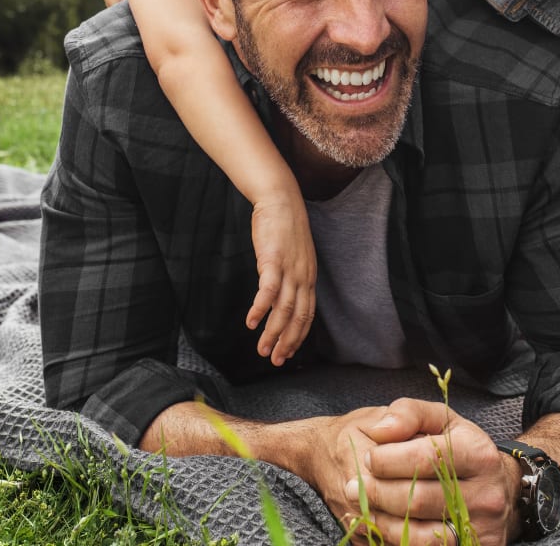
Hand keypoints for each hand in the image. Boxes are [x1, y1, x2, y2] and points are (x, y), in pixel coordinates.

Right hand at [247, 192, 316, 365]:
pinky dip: (260, 310)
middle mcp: (303, 276)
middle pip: (298, 317)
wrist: (281, 199)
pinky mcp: (273, 260)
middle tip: (276, 361)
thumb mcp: (292, 256)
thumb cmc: (283, 226)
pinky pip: (268, 291)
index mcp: (308, 277)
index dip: (298, 336)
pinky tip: (251, 322)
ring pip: (284, 309)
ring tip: (262, 350)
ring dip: (273, 333)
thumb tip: (277, 297)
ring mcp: (290, 269)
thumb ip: (288, 277)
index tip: (288, 352)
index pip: (308, 314)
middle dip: (287, 342)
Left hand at [343, 398, 519, 545]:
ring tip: (363, 507)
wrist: (500, 488)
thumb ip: (408, 413)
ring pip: (421, 534)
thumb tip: (380, 430)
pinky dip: (399, 542)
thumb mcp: (440, 419)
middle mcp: (487, 493)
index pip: (425, 457)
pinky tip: (383, 528)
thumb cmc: (460, 447)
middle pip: (419, 499)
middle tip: (352, 487)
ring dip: (383, 522)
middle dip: (378, 492)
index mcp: (478, 452)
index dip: (389, 459)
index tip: (370, 457)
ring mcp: (483, 528)